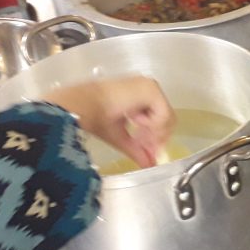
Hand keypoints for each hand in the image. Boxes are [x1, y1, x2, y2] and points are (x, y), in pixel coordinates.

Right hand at [46, 77, 175, 167]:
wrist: (83, 106)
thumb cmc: (94, 117)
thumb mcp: (121, 137)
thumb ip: (137, 149)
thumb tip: (150, 163)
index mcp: (139, 96)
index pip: (158, 118)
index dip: (155, 137)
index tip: (149, 151)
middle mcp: (146, 88)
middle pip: (166, 118)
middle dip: (156, 137)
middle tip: (146, 147)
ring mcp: (149, 87)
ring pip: (166, 117)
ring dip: (154, 132)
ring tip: (137, 135)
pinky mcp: (151, 90)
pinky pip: (164, 114)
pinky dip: (153, 126)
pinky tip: (137, 125)